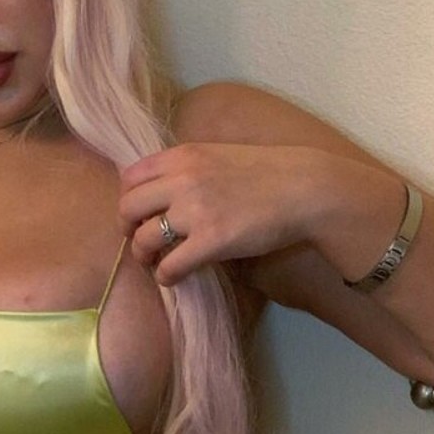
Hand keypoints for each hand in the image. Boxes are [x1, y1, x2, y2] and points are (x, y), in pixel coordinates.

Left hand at [119, 141, 326, 284]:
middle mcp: (182, 180)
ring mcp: (195, 211)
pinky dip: (166, 276)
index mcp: (183, 155)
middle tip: (141, 242)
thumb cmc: (268, 173)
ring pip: (143, 240)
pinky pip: (170, 266)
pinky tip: (174, 277)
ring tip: (156, 263)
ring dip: (143, 256)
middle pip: (127, 209)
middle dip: (127, 230)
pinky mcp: (211, 241)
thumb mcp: (218, 155)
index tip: (138, 215)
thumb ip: (187, 169)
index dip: (127, 200)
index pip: (129, 178)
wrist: (305, 188)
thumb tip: (162, 193)